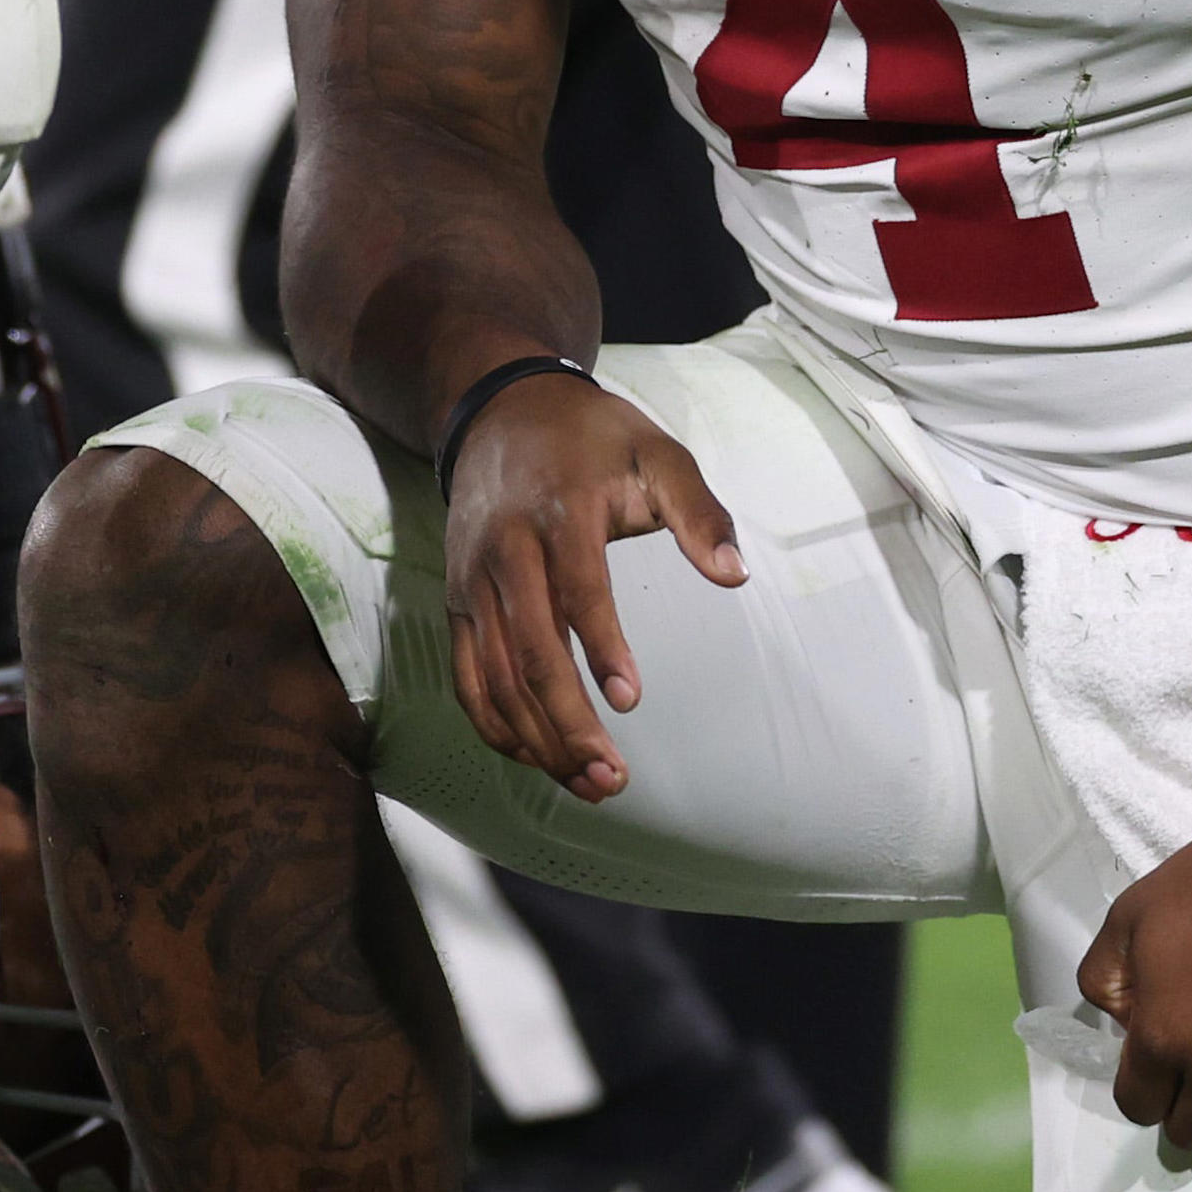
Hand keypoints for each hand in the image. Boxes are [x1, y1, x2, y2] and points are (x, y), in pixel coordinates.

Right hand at [442, 371, 745, 801]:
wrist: (498, 409)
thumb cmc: (591, 437)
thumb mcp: (657, 451)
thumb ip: (698, 511)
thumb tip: (734, 575)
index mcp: (559, 511)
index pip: (576, 588)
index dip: (601, 645)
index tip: (632, 699)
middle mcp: (505, 551)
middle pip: (528, 649)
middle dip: (567, 721)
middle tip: (613, 775)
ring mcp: (472, 581)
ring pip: (493, 675)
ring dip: (536, 737)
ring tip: (589, 782)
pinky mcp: (456, 601)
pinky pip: (465, 675)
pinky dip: (493, 724)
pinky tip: (534, 757)